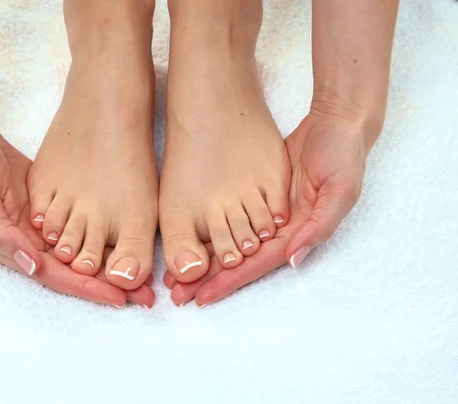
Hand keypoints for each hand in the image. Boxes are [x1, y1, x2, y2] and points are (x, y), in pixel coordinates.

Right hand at [0, 116, 153, 306]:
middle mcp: (30, 245)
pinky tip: (125, 242)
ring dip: (109, 265)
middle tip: (145, 296)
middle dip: (108, 284)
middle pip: (74, 272)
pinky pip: (80, 231)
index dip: (88, 288)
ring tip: (144, 275)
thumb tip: (32, 264)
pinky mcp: (52, 212)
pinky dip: (101, 240)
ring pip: (81, 254)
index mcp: (12, 249)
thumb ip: (2, 235)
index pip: (56, 276)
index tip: (121, 297)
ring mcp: (42, 229)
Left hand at [164, 113, 368, 305]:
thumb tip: (292, 259)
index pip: (256, 264)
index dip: (229, 282)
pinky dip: (212, 233)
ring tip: (175, 277)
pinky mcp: (258, 199)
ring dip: (205, 261)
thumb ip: (319, 226)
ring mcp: (267, 216)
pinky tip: (190, 240)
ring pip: (231, 244)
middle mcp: (280, 231)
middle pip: (239, 261)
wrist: (334, 124)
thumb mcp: (340, 190)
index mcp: (297, 234)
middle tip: (177, 294)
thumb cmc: (343, 156)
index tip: (200, 297)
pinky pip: (231, 220)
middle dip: (208, 279)